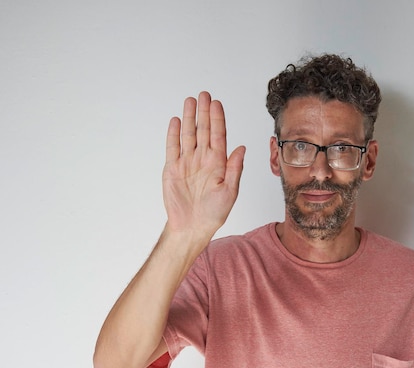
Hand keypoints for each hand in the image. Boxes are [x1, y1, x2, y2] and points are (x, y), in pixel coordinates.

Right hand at [162, 92, 244, 236]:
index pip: (219, 135)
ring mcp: (187, 162)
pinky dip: (174, 134)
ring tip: (191, 101)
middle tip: (204, 94)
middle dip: (204, 112)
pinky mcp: (172, 168)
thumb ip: (235, 168)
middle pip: (203, 130)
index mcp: (218, 163)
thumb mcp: (230, 192)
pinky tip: (177, 120)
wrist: (191, 226)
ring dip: (190, 118)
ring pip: (189, 135)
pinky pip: (173, 147)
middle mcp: (203, 159)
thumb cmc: (214, 213)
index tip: (217, 104)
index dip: (218, 119)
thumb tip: (241, 147)